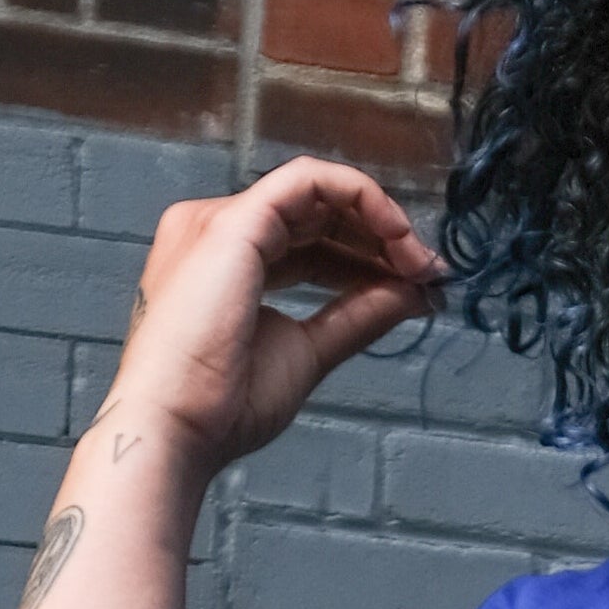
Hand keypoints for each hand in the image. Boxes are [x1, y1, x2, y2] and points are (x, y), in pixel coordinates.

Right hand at [108, 157, 440, 484]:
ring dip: (379, 220)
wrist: (178, 428)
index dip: (369, 259)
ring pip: (317, 191)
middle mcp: (217, 231)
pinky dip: (361, 197)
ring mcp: (221, 220)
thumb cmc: (224, 406)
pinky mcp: (236, 221)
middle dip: (381, 239)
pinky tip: (397, 235)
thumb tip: (413, 293)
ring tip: (420, 264)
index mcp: (226, 262)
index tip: (419, 288)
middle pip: (316, 214)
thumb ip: (359, 316)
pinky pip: (309, 180)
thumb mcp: (310, 351)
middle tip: (430, 274)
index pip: (311, 244)